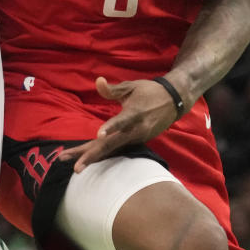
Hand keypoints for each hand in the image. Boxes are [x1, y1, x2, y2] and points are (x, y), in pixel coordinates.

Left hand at [59, 77, 179, 172]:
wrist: (174, 102)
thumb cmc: (149, 91)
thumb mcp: (131, 87)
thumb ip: (112, 89)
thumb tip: (97, 81)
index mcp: (135, 114)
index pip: (121, 122)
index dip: (110, 127)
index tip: (98, 134)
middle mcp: (136, 131)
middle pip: (111, 145)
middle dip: (92, 156)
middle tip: (76, 168)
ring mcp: (137, 139)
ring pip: (112, 150)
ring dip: (93, 157)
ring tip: (75, 167)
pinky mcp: (137, 142)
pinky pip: (116, 149)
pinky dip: (102, 154)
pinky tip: (88, 160)